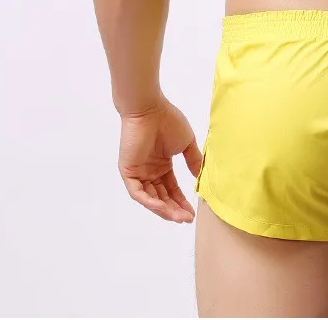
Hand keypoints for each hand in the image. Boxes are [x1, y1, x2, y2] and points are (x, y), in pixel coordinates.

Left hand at [118, 95, 202, 222]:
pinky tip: (162, 207)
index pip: (172, 189)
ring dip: (163, 209)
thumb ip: (192, 160)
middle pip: (162, 197)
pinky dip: (149, 201)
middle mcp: (149, 172)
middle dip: (174, 209)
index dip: (182, 202)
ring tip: (178, 217)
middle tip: (187, 219)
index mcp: (161, 166)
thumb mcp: (186, 144)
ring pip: (150, 198)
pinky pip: (137, 192)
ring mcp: (138, 172)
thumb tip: (199, 177)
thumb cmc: (168, 121)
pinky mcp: (128, 171)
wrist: (150, 109)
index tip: (193, 212)